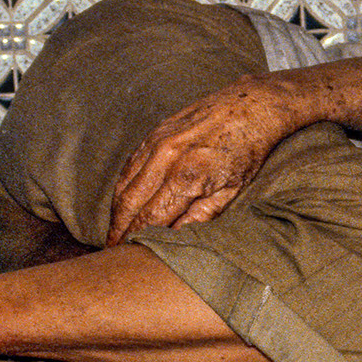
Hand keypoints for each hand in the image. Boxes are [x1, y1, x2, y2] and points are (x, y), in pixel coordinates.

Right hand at [107, 78, 297, 243]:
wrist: (251, 105)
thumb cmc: (247, 152)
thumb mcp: (232, 190)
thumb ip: (201, 216)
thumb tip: (174, 238)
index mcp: (187, 177)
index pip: (150, 218)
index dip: (135, 239)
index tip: (126, 255)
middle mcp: (166, 159)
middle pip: (130, 203)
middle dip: (117, 229)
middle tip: (111, 249)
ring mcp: (157, 143)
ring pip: (124, 184)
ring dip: (116, 211)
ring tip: (113, 231)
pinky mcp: (154, 133)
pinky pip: (129, 165)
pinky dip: (122, 186)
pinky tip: (122, 202)